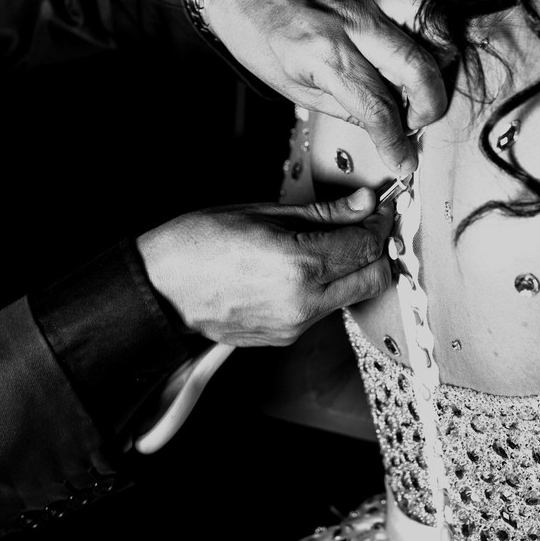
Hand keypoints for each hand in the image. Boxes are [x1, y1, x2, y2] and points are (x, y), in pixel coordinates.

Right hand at [136, 187, 393, 346]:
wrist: (160, 290)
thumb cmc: (198, 243)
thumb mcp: (263, 213)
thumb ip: (322, 213)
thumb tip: (364, 203)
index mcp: (299, 264)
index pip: (367, 245)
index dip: (379, 221)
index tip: (377, 205)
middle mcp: (304, 301)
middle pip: (374, 278)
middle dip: (377, 249)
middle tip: (365, 224)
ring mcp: (296, 325)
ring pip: (353, 296)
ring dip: (354, 269)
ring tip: (330, 242)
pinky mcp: (286, 337)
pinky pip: (326, 310)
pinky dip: (329, 287)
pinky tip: (305, 266)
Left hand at [201, 0, 452, 175]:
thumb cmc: (263, 41)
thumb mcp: (297, 91)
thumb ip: (350, 109)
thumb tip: (390, 131)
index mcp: (323, 53)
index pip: (377, 107)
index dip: (396, 142)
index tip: (403, 161)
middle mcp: (351, 22)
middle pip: (415, 65)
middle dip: (428, 104)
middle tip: (416, 121)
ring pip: (431, 19)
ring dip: (443, 56)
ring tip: (429, 78)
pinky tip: (444, 20)